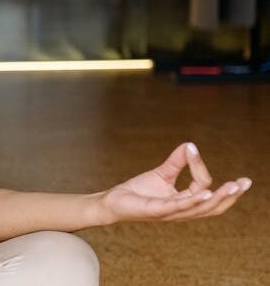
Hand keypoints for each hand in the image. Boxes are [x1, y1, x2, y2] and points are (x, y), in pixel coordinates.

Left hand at [98, 142, 251, 223]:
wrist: (113, 201)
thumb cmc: (138, 191)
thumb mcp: (162, 173)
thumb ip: (177, 162)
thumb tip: (190, 145)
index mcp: (185, 202)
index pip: (204, 187)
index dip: (200, 168)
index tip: (191, 149)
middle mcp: (182, 210)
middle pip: (213, 206)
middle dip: (230, 195)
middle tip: (245, 182)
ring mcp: (171, 213)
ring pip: (201, 208)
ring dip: (218, 197)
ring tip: (232, 187)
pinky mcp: (158, 211)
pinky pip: (180, 206)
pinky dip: (194, 200)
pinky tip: (205, 193)